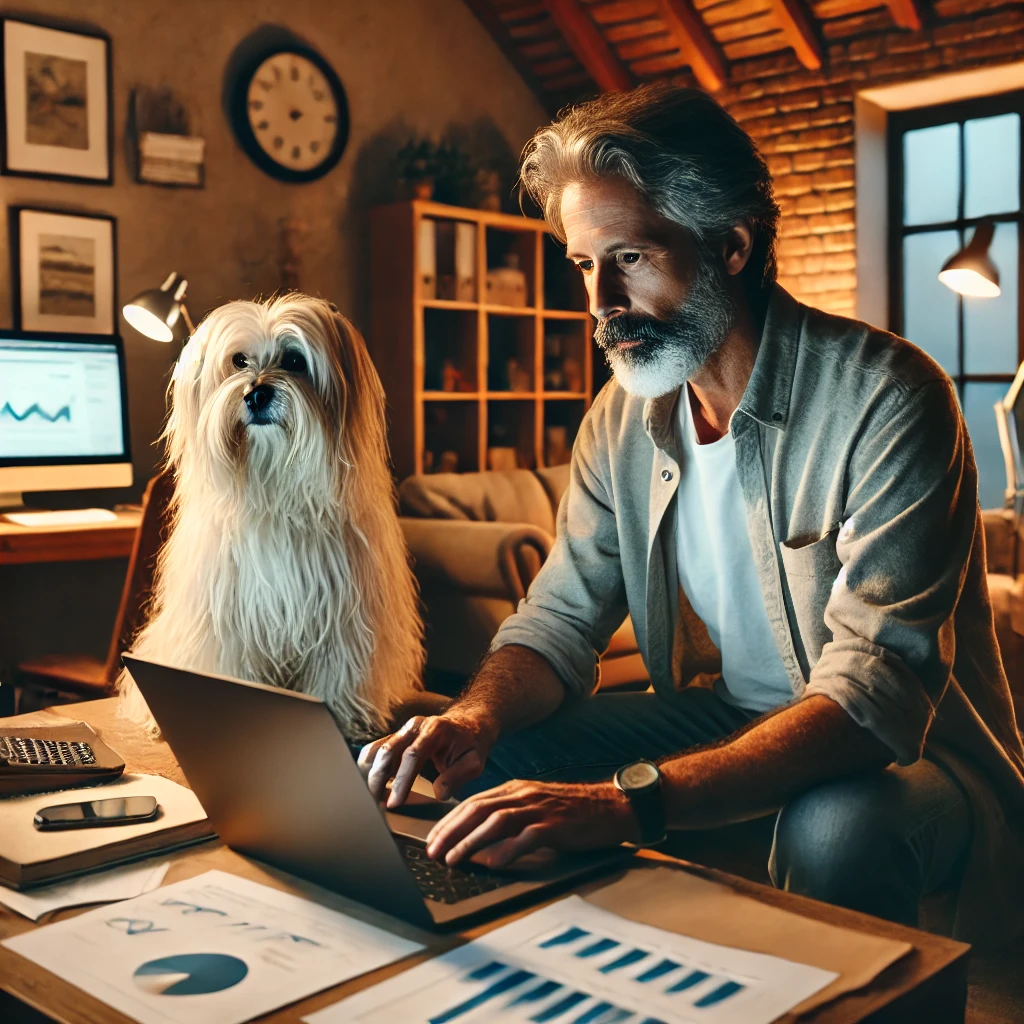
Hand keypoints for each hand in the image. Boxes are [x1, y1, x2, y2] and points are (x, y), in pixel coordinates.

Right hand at [358, 711, 498, 808]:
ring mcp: (403, 731)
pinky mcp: (396, 738)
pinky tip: (377, 790)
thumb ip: (458, 776)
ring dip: (370, 777)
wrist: (469, 724)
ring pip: (376, 751)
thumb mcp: (474, 762)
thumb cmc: (471, 745)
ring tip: (374, 800)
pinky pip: (376, 753)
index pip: (412, 755)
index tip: (394, 803)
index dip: (401, 781)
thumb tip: (439, 793)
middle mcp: (414, 726)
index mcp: (435, 729)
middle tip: (376, 807)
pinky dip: (371, 772)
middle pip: (386, 751)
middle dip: (377, 781)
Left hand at [425, 779, 640, 867]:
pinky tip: (493, 862)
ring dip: (470, 841)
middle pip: (478, 809)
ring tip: (453, 859)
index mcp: (516, 789)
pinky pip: (528, 836)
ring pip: (497, 821)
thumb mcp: (536, 806)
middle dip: (451, 831)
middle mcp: (524, 795)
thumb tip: (480, 841)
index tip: (431, 839)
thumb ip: (511, 816)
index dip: (449, 821)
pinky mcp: (557, 825)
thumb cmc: (572, 810)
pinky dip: (508, 849)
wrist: (611, 806)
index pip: (473, 803)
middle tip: (432, 851)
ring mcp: (540, 809)